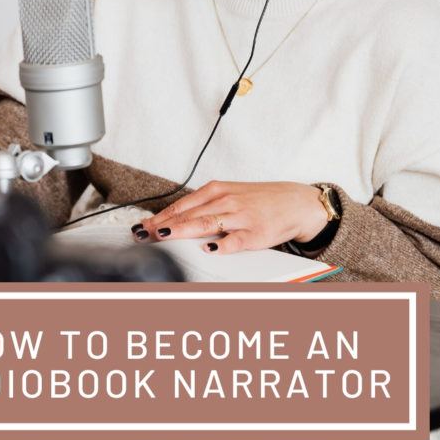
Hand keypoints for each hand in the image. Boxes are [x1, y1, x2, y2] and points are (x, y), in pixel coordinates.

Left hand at [135, 180, 328, 254]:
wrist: (295, 202)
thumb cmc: (260, 200)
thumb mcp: (230, 195)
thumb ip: (205, 205)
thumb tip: (175, 218)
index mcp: (217, 190)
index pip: (183, 205)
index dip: (161, 216)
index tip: (143, 226)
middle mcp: (226, 201)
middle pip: (189, 214)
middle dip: (164, 224)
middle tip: (144, 233)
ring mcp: (240, 217)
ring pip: (207, 223)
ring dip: (183, 230)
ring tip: (164, 235)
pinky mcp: (255, 233)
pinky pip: (235, 240)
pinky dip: (221, 245)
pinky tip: (209, 248)